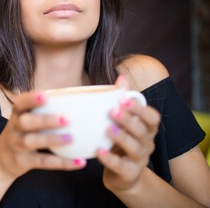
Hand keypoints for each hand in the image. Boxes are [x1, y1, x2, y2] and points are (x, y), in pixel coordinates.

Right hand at [0, 91, 86, 178]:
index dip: (31, 99)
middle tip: (66, 118)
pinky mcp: (23, 162)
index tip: (45, 95)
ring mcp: (16, 146)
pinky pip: (43, 162)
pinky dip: (62, 163)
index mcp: (17, 115)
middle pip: (25, 122)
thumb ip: (42, 111)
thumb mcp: (24, 120)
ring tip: (71, 138)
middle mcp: (14, 129)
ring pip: (31, 142)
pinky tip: (79, 161)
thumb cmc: (21, 134)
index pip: (20, 104)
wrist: (0, 160)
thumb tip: (77, 101)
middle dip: (44, 120)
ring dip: (52, 139)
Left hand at [97, 75, 160, 192]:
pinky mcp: (129, 173)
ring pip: (135, 148)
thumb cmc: (121, 142)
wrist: (123, 176)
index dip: (140, 108)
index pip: (152, 117)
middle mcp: (147, 143)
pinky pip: (121, 166)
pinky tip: (99, 151)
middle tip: (112, 110)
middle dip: (129, 120)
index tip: (125, 99)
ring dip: (121, 137)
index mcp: (146, 129)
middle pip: (142, 131)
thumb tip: (121, 76)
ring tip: (107, 129)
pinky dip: (110, 159)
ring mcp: (139, 159)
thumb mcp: (123, 122)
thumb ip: (122, 101)